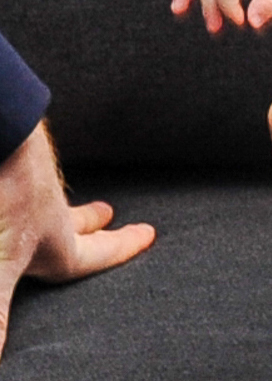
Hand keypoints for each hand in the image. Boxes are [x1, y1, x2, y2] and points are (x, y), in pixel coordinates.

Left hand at [0, 122, 154, 355]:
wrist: (1, 127)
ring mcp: (20, 187)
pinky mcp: (5, 166)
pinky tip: (12, 185)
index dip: (122, 248)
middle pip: (73, 222)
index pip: (94, 252)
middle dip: (91, 223)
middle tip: (108, 211)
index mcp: (54, 241)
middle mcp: (41, 213)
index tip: (149, 233)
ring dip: (54, 203)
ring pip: (43, 199)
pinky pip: (15, 180)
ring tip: (52, 202)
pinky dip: (17, 186)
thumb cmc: (5, 198)